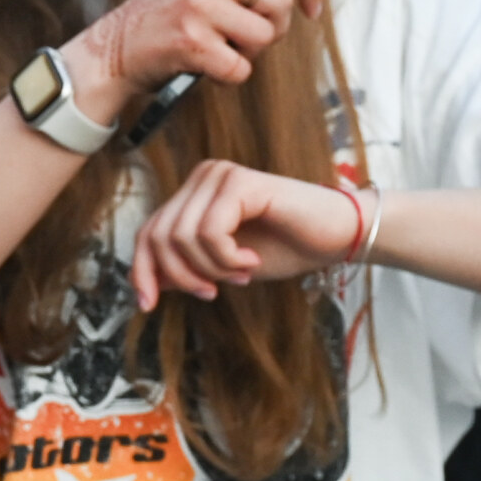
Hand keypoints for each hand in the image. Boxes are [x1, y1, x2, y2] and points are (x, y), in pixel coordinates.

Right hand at [70, 0, 326, 107]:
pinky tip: (204, 66)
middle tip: (242, 34)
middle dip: (273, 27)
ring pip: (264, 37)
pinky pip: (240, 68)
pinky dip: (228, 76)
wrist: (112, 48)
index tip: (312, 8)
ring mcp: (198, 6)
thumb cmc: (167, 12)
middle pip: (281, 2)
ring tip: (219, 47)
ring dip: (249, 53)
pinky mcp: (191, 43)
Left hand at [130, 159, 367, 310]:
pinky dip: (227, 258)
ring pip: (181, 237)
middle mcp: (201, 177)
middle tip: (212, 293)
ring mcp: (219, 175)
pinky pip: (209, 232)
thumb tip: (146, 285)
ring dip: (211, 268)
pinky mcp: (239, 181)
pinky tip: (251, 261)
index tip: (149, 305)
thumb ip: (186, 268)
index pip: (147, 232)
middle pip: (158, 236)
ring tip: (241, 274)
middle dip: (181, 276)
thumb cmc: (285, 248)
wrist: (338, 238)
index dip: (142, 271)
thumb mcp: (222, 266)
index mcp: (193, 194)